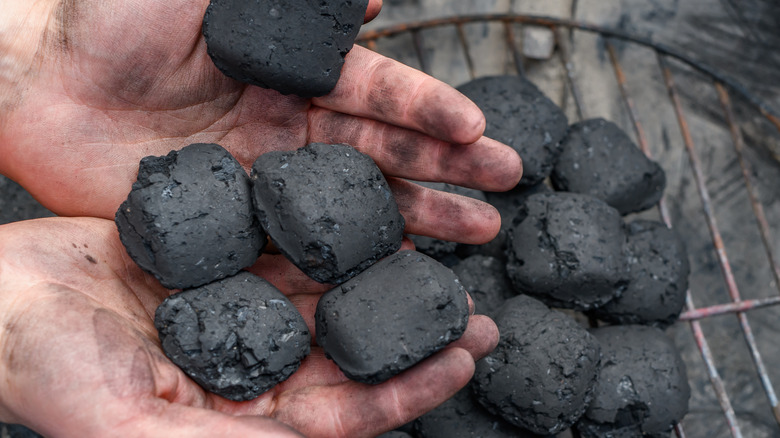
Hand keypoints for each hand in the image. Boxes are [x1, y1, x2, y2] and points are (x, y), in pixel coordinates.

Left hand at [0, 0, 520, 244]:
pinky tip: (388, 272)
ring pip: (357, 202)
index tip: (481, 133)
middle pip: (386, 152)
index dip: (433, 112)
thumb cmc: (111, 16)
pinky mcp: (234, 219)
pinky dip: (345, 258)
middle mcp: (291, 124)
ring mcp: (266, 176)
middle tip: (505, 194)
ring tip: (475, 237)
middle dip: (450, 171)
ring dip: (419, 218)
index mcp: (294, 70)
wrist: (35, 79)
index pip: (382, 92)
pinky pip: (299, 242)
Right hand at [0, 217, 498, 436]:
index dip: (405, 388)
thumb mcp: (133, 425)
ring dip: (382, 273)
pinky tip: (369, 209)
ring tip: (440, 253)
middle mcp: (251, 357)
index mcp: (242, 410)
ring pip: (328, 288)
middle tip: (478, 314)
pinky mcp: (221, 251)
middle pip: (350, 346)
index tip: (463, 360)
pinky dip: (328, 227)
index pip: (344, 408)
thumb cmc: (47, 375)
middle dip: (413, 331)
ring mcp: (238, 300)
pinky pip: (286, 238)